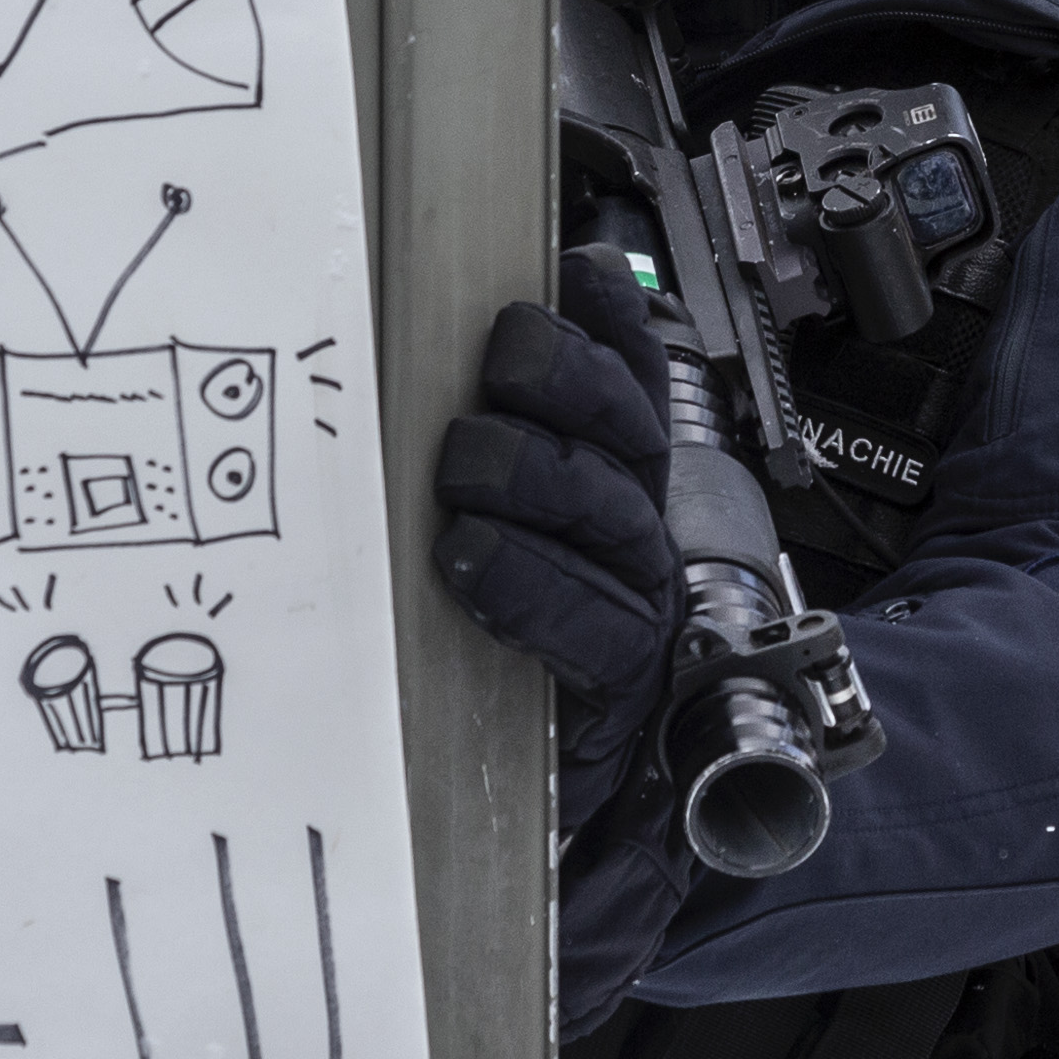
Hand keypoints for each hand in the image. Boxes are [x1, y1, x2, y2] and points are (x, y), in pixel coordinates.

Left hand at [430, 254, 675, 827]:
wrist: (574, 783)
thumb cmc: (512, 644)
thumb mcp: (494, 527)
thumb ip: (481, 448)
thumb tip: (422, 359)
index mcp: (617, 474)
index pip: (634, 376)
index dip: (610, 321)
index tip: (570, 274)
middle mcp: (636, 525)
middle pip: (623, 425)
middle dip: (563, 377)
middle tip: (502, 357)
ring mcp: (635, 598)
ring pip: (604, 508)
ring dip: (531, 474)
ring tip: (466, 466)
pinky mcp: (614, 674)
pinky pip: (586, 618)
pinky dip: (526, 581)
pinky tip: (472, 556)